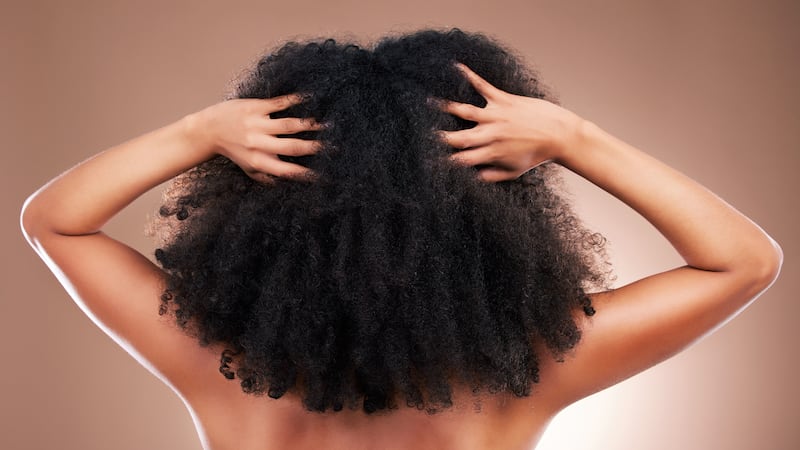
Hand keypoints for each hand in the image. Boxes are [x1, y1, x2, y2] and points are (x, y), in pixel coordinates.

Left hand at [189, 94, 321, 181]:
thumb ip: (266, 178)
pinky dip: (295, 100)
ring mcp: (257, 124)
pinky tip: (309, 98)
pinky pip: (278, 103)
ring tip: (325, 124)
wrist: (209, 130)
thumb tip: (287, 184)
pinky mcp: (254, 107)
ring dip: (309, 124)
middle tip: (332, 146)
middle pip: (292, 146)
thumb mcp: (247, 169)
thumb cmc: (232, 150)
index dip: (305, 174)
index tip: (323, 175)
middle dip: (314, 147)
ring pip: (288, 124)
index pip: (286, 170)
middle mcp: (258, 143)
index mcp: (258, 161)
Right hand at [438, 64, 584, 181]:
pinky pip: (483, 86)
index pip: (463, 159)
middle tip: (424, 133)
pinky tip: (456, 67)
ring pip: (465, 111)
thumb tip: (474, 178)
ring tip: (429, 102)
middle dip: (441, 137)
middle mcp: (491, 135)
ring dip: (446, 106)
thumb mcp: (515, 172)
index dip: (446, 160)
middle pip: (459, 137)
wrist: (560, 135)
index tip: (432, 160)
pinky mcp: (504, 101)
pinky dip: (469, 76)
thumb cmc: (538, 154)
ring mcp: (497, 116)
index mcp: (492, 154)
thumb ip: (493, 175)